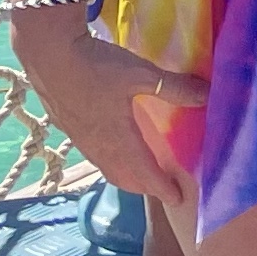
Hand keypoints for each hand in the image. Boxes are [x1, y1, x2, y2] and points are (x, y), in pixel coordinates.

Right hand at [12, 13, 202, 201]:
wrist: (49, 56)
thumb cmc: (97, 66)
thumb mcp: (141, 74)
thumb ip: (174, 88)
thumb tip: (207, 96)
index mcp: (120, 139)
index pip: (146, 173)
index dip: (163, 188)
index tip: (178, 199)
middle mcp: (99, 146)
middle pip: (125, 178)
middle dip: (146, 188)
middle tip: (165, 190)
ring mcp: (81, 139)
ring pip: (107, 169)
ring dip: (127, 177)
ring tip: (143, 175)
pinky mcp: (70, 128)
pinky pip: (95, 157)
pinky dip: (111, 163)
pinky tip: (114, 149)